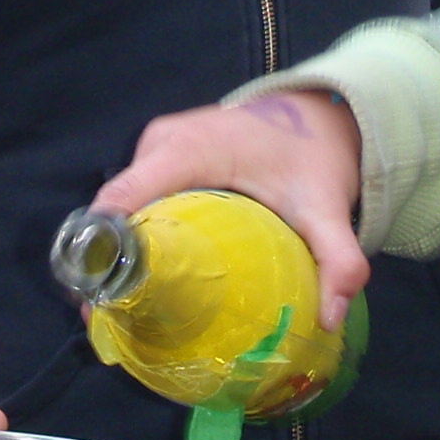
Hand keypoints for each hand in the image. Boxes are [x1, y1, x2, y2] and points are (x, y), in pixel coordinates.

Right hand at [93, 91, 366, 329]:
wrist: (313, 116)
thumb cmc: (310, 158)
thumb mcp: (327, 208)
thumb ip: (338, 260)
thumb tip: (328, 320)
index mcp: (187, 150)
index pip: (122, 199)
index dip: (102, 250)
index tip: (101, 304)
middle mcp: (160, 144)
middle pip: (114, 211)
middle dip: (108, 265)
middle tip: (116, 322)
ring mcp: (155, 149)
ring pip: (121, 208)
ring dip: (121, 254)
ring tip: (130, 310)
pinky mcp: (159, 158)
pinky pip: (135, 201)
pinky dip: (136, 238)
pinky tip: (149, 279)